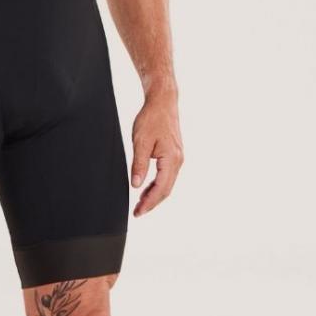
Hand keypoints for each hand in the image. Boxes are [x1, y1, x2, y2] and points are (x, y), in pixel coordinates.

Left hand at [130, 91, 182, 215]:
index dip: (149, 202)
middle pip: (166, 189)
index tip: (138, 212)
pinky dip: (157, 184)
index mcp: (171, 159)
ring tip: (140, 203)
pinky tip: (147, 188)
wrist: (162, 102)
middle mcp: (178, 160)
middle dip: (152, 202)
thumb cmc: (152, 118)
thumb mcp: (141, 142)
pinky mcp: (174, 154)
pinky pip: (167, 175)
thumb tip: (136, 185)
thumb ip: (139, 165)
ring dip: (154, 195)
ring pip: (167, 183)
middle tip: (137, 212)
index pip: (161, 188)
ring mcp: (178, 158)